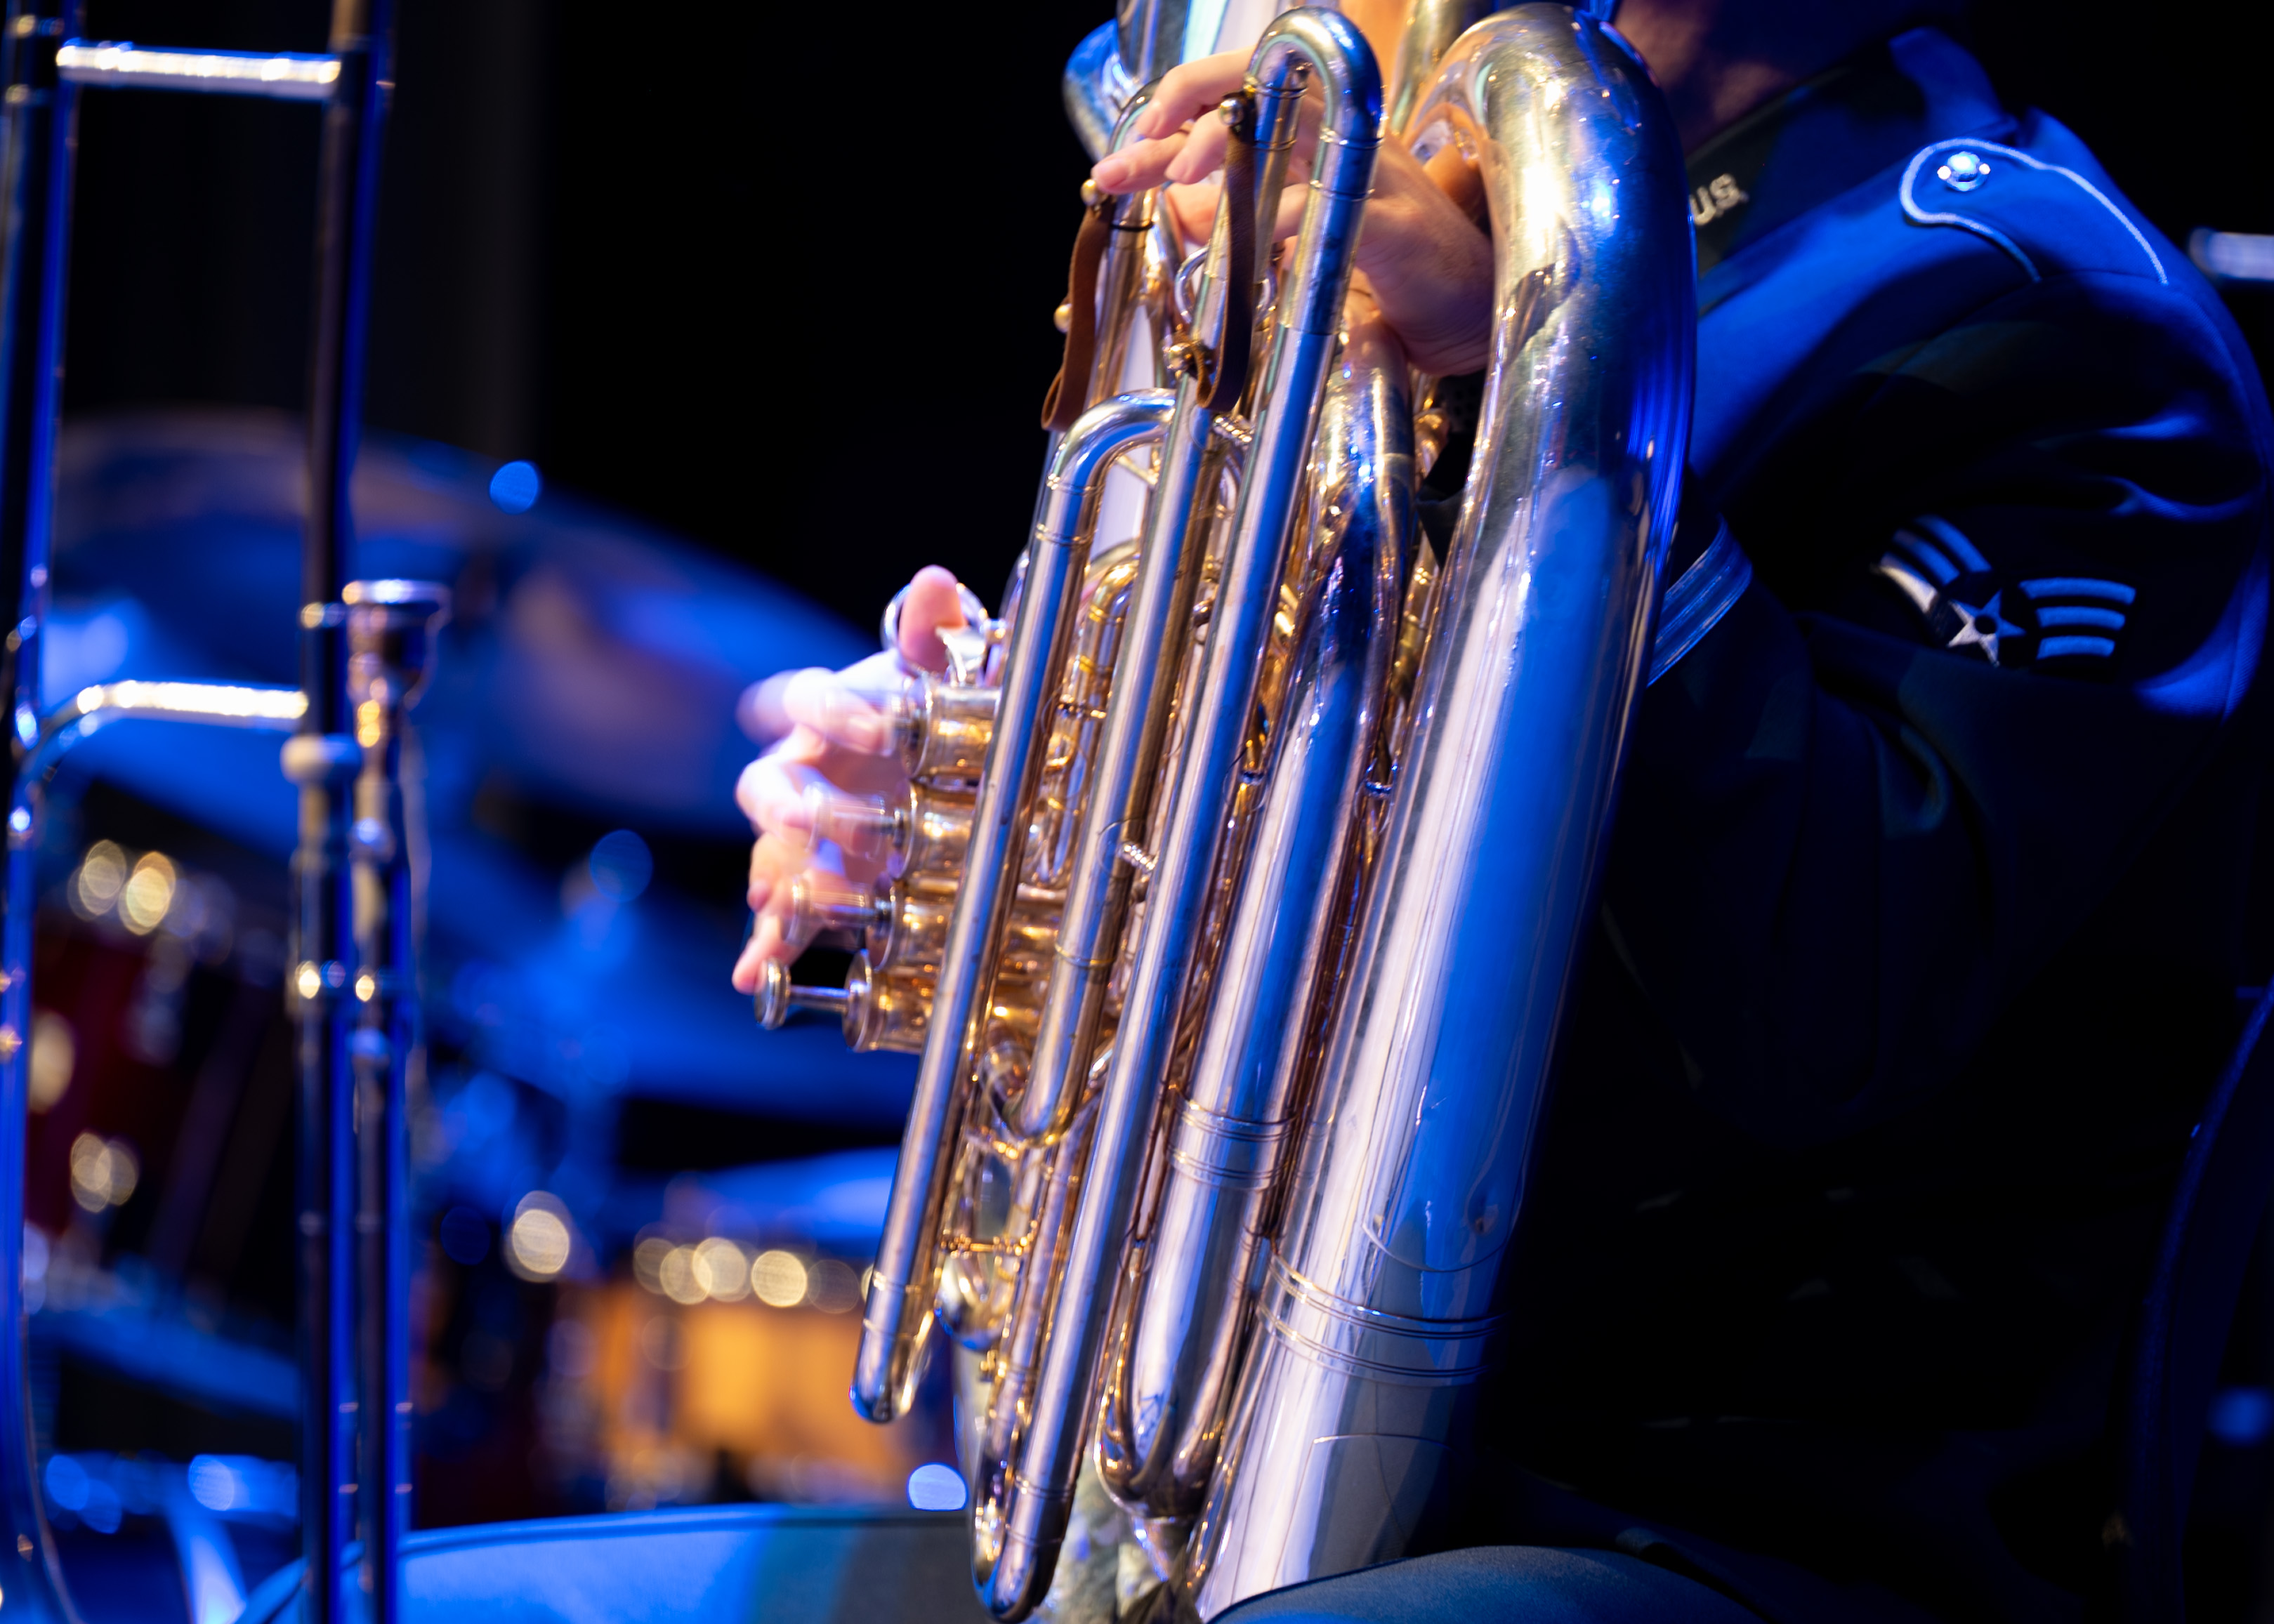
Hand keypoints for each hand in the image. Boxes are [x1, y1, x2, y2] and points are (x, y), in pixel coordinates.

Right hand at [729, 566, 966, 993]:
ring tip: (778, 908)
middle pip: (769, 782)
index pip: (806, 696)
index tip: (876, 728)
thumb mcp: (944, 668)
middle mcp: (804, 769)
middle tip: (812, 822)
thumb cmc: (930, 707)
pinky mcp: (815, 884)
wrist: (938, 765)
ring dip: (777, 880)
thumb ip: (936, 630)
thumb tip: (935, 581)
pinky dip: (768, 947)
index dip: (832, 708)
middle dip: (788, 806)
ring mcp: (804, 833)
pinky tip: (752, 976)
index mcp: (830, 709)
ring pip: (772, 855)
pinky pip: (782, 916)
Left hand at [1089, 52, 1492, 376]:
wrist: (1466, 308)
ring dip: (1228, 148)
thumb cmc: (1386, 263)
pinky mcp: (1394, 223)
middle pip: (1263, 83)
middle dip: (1188, 107)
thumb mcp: (1300, 225)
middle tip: (1137, 153)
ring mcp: (1374, 173)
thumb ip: (1241, 205)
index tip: (1128, 143)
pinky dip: (1281, 221)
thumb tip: (1168, 202)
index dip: (1179, 101)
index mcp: (1322, 130)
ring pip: (1297, 126)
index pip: (1242, 86)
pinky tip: (1243, 243)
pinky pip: (1330, 207)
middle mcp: (1348, 134)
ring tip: (1177, 180)